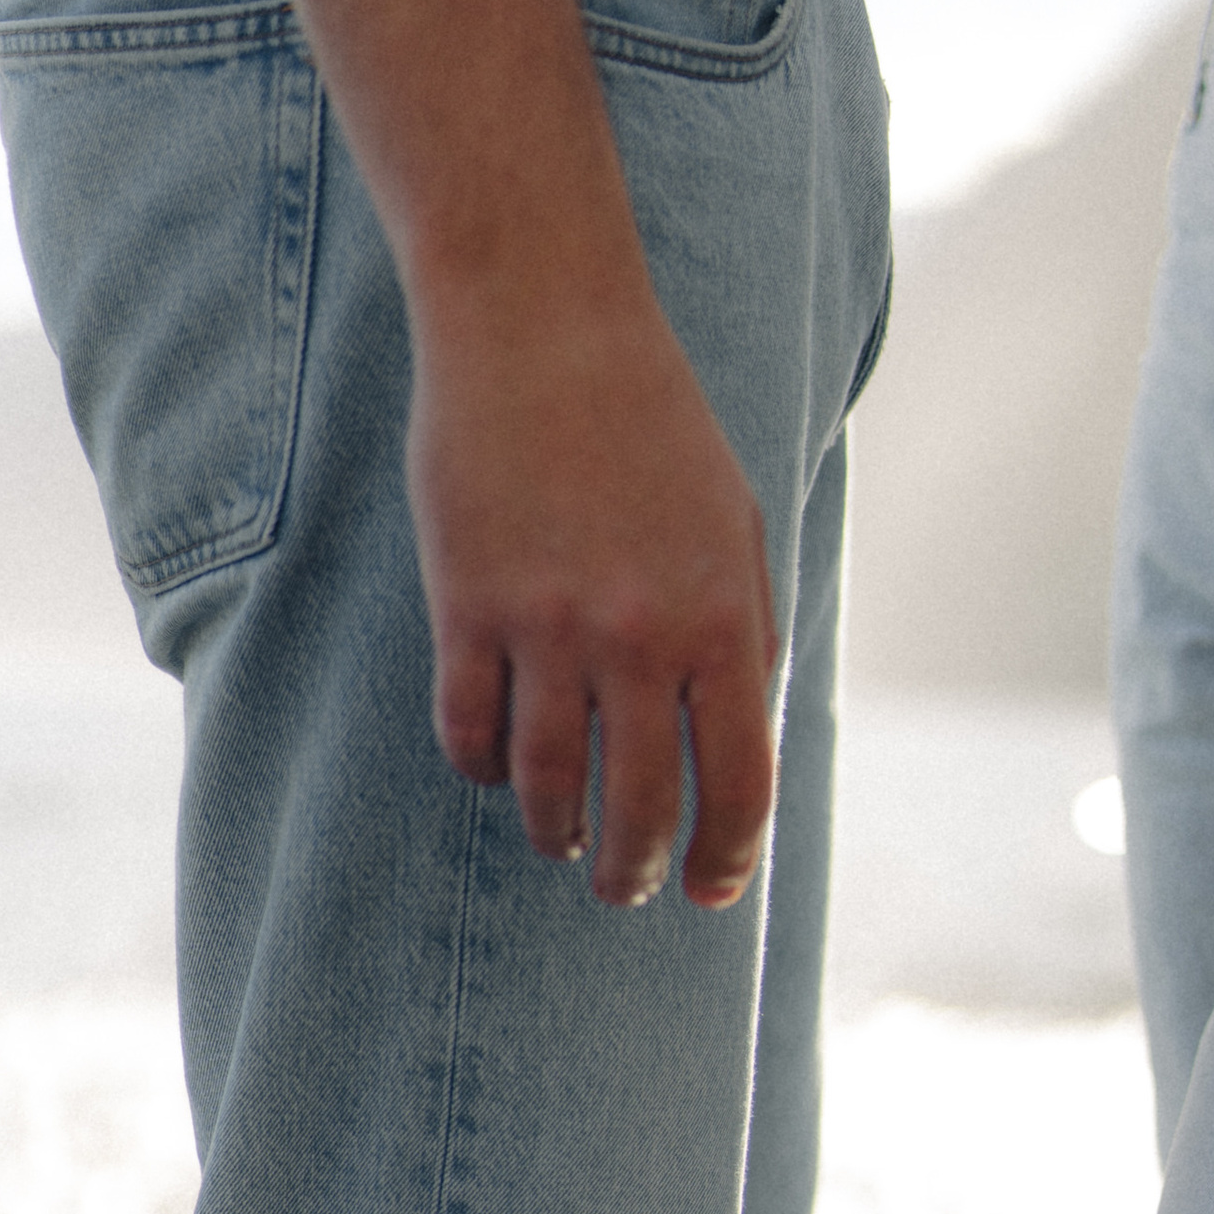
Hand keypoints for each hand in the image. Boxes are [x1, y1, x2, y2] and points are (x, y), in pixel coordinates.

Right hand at [408, 269, 778, 910]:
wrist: (542, 321)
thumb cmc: (652, 422)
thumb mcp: (736, 523)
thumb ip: (748, 632)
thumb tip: (744, 742)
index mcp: (721, 620)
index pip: (738, 783)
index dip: (727, 857)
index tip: (709, 891)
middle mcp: (638, 636)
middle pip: (640, 806)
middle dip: (636, 871)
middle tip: (627, 889)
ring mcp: (546, 626)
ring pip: (546, 787)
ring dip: (557, 835)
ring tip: (564, 845)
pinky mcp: (465, 606)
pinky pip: (469, 732)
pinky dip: (482, 770)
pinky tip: (495, 772)